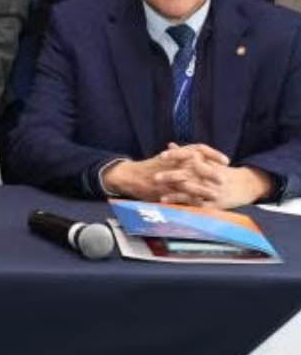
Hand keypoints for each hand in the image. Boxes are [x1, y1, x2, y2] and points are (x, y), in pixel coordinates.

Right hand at [102, 143, 269, 208]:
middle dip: (211, 173)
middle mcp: (171, 164)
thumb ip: (180, 155)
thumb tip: (198, 155)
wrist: (127, 175)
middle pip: (196, 166)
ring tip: (214, 195)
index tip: (226, 161)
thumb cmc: (148, 167)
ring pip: (188, 182)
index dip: (213, 154)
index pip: (198, 149)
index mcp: (175, 154)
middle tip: (223, 180)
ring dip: (202, 189)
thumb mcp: (165, 158)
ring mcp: (166, 177)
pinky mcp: (160, 189)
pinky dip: (187, 201)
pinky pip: (176, 196)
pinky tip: (197, 205)